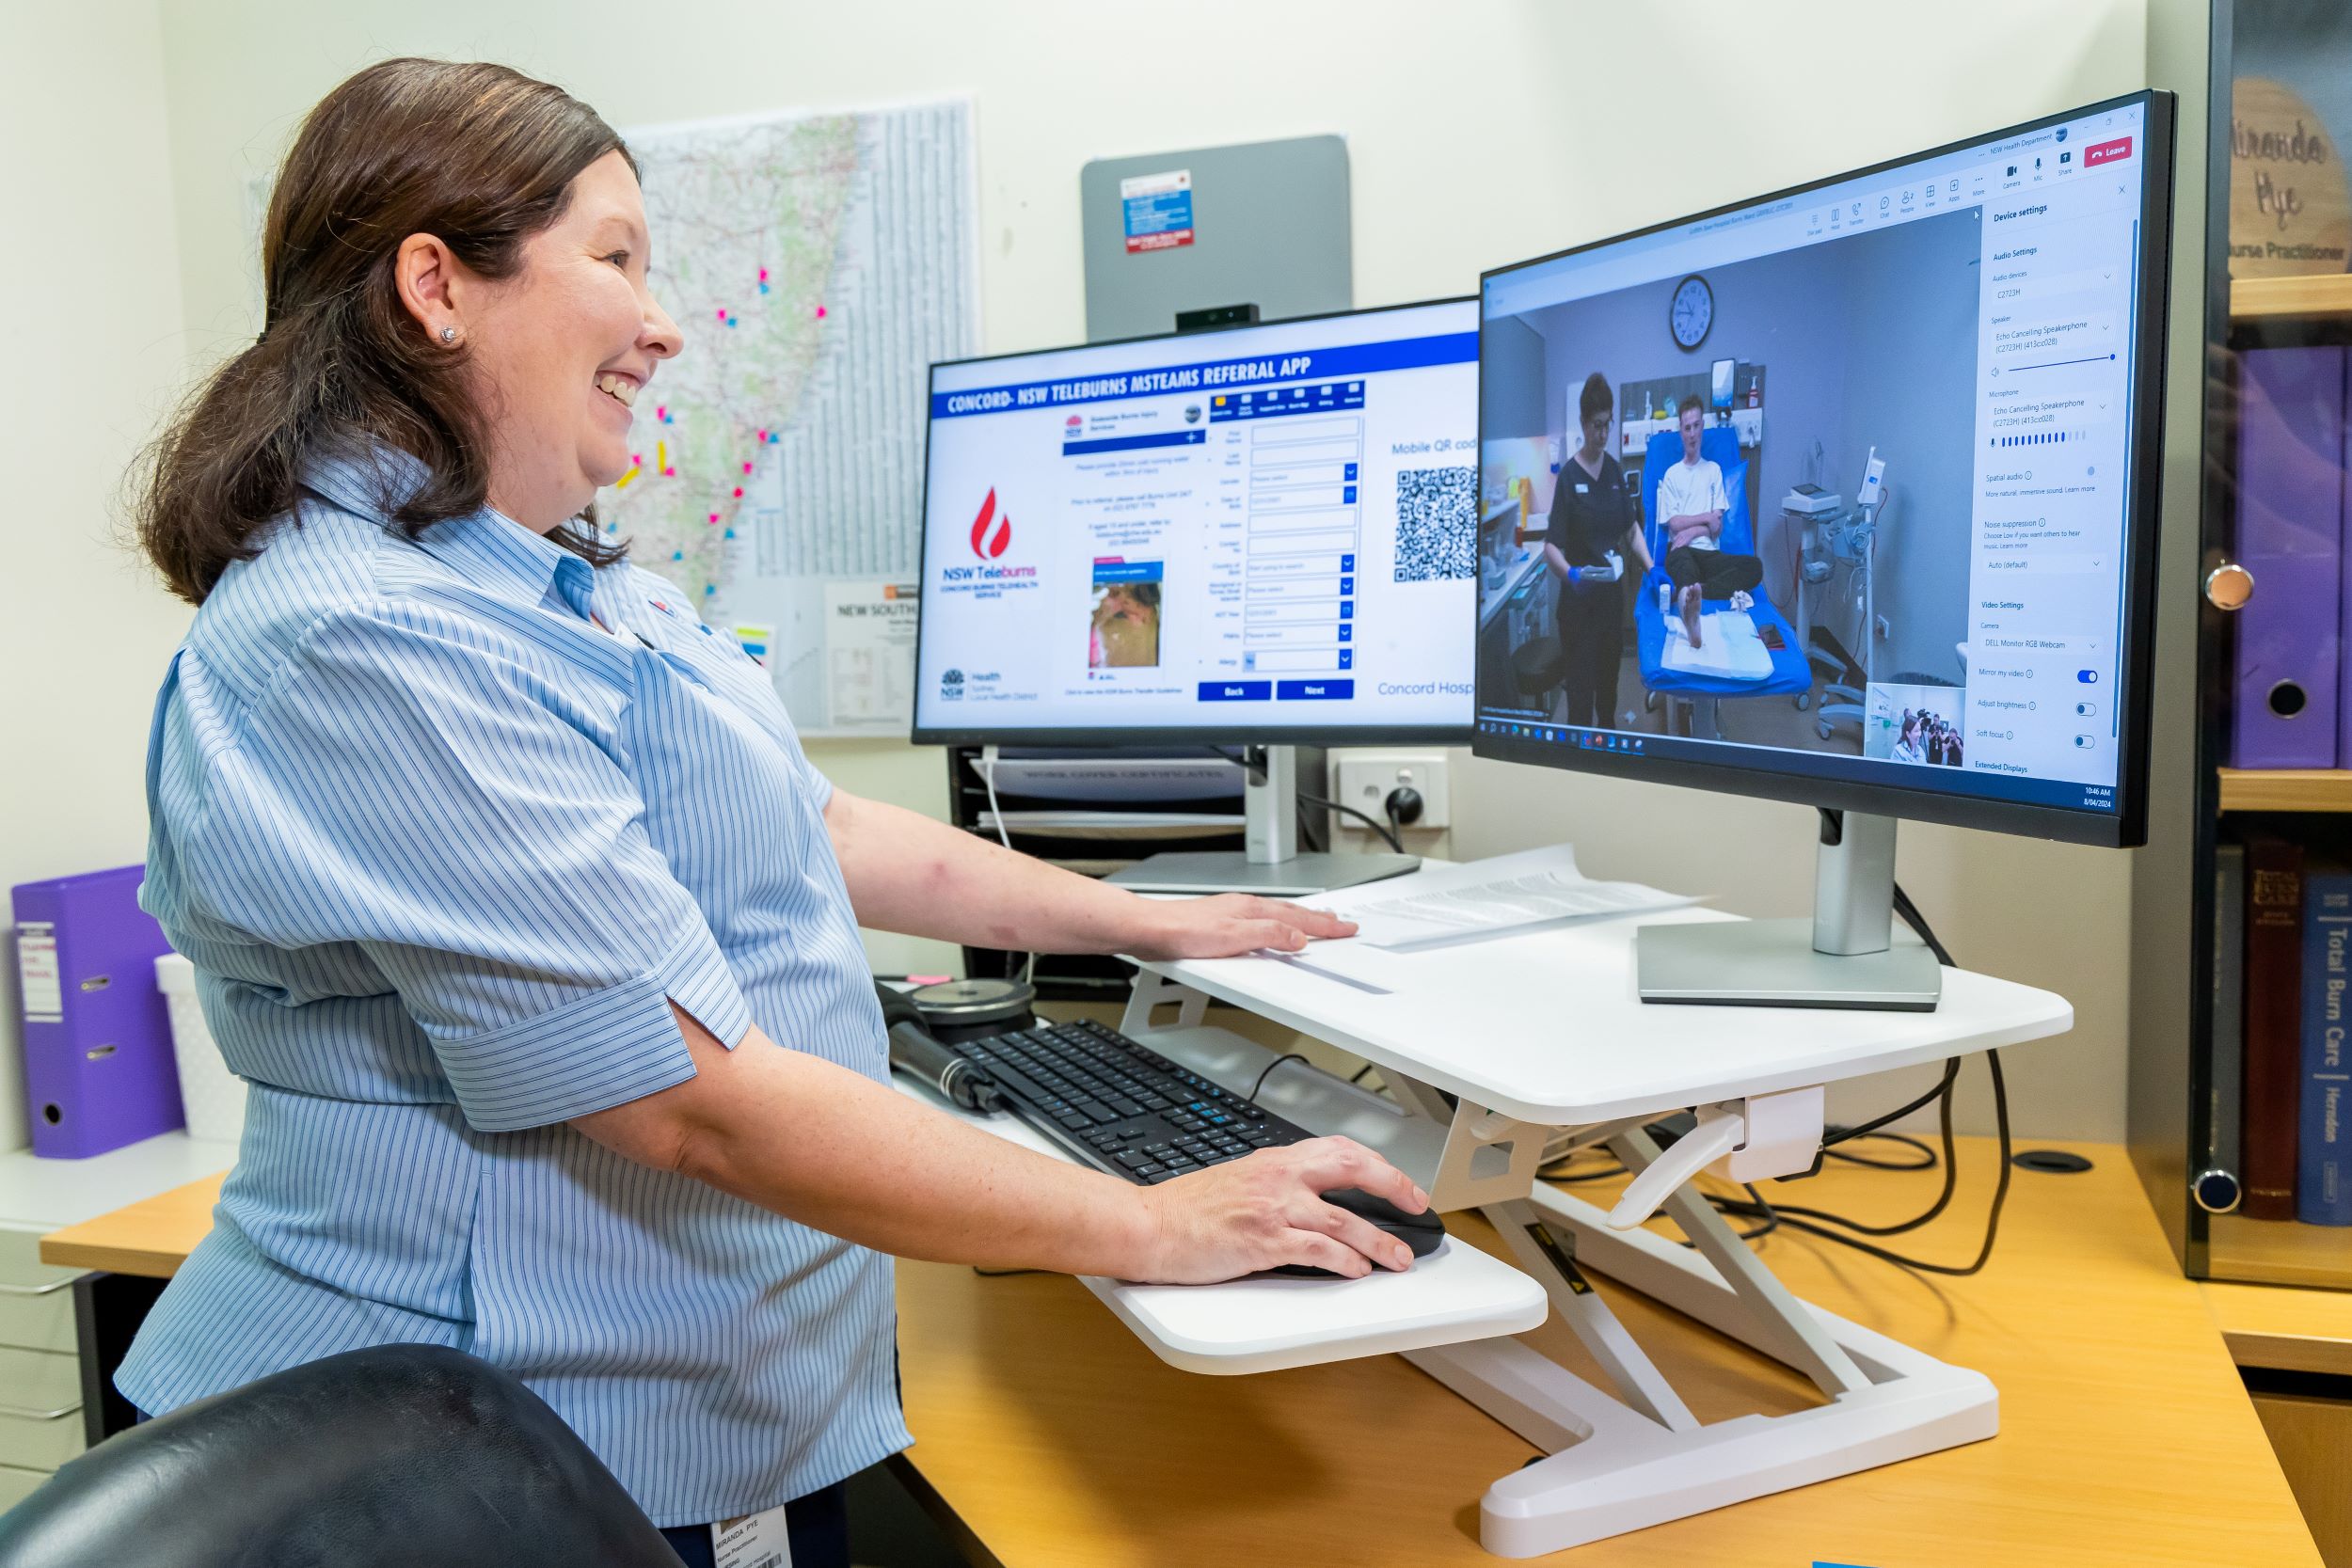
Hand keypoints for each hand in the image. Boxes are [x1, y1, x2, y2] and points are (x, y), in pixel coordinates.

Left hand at [1126, 893, 1356, 959]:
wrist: (1151, 929)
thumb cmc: (1183, 932)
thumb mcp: (1234, 938)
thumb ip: (1269, 936)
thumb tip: (1297, 938)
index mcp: (1253, 910)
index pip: (1299, 919)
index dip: (1325, 926)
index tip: (1346, 929)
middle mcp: (1245, 908)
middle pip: (1292, 913)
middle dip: (1319, 919)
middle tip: (1340, 923)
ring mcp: (1233, 913)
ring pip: (1277, 915)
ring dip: (1300, 919)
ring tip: (1315, 922)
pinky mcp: (1222, 922)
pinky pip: (1262, 920)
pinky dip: (1278, 923)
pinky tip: (1273, 928)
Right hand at [1132, 1136, 1430, 1281]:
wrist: (1148, 1225)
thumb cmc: (1184, 1211)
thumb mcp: (1238, 1180)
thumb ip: (1276, 1186)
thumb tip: (1312, 1203)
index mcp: (1274, 1160)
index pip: (1340, 1150)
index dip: (1378, 1165)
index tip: (1399, 1182)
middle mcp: (1278, 1177)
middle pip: (1352, 1170)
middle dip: (1393, 1187)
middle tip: (1415, 1206)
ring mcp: (1272, 1208)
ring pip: (1344, 1219)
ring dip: (1379, 1240)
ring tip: (1398, 1257)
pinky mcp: (1263, 1241)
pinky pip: (1317, 1250)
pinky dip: (1345, 1261)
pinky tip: (1357, 1270)